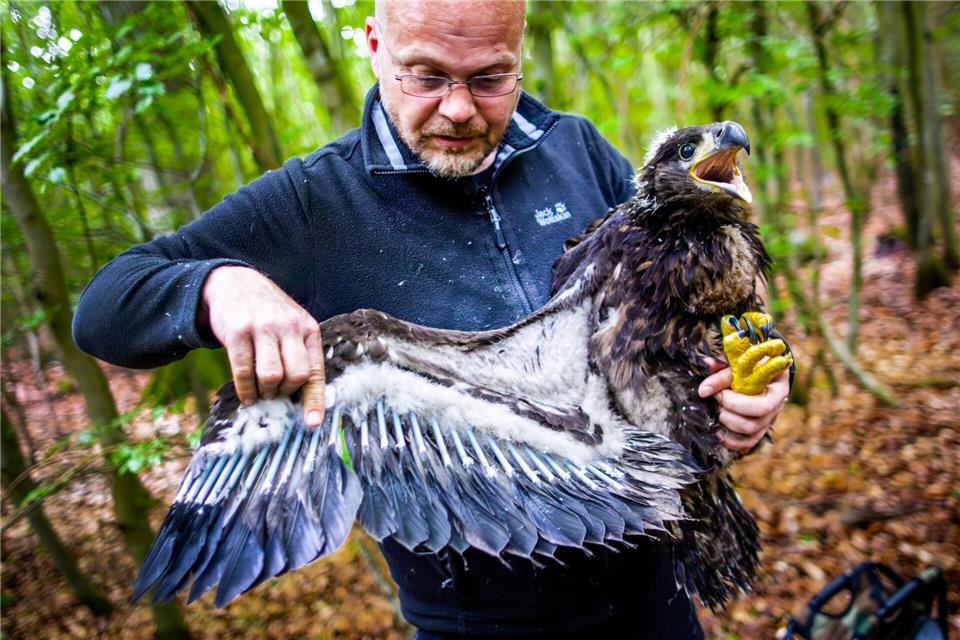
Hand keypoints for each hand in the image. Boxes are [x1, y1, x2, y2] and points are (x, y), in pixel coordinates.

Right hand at [201, 266, 325, 426]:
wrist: (235, 283)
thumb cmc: (268, 315)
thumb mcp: (292, 326)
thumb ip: (300, 354)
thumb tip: (305, 399)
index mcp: (308, 329)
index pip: (316, 370)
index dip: (315, 400)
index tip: (312, 423)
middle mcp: (289, 327)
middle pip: (296, 375)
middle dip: (286, 393)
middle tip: (276, 394)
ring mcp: (263, 328)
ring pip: (272, 376)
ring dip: (266, 392)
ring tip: (261, 392)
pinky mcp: (238, 331)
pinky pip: (244, 371)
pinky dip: (246, 390)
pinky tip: (247, 395)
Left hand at [698, 358, 788, 452]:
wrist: (761, 368)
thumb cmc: (751, 364)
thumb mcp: (740, 363)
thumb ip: (722, 371)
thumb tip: (705, 378)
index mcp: (778, 389)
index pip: (761, 405)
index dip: (734, 402)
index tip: (718, 392)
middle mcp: (777, 407)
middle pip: (754, 423)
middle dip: (729, 413)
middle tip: (716, 399)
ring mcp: (769, 419)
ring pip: (750, 433)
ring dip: (727, 423)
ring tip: (718, 408)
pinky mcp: (760, 429)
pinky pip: (748, 443)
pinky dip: (731, 441)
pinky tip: (718, 431)